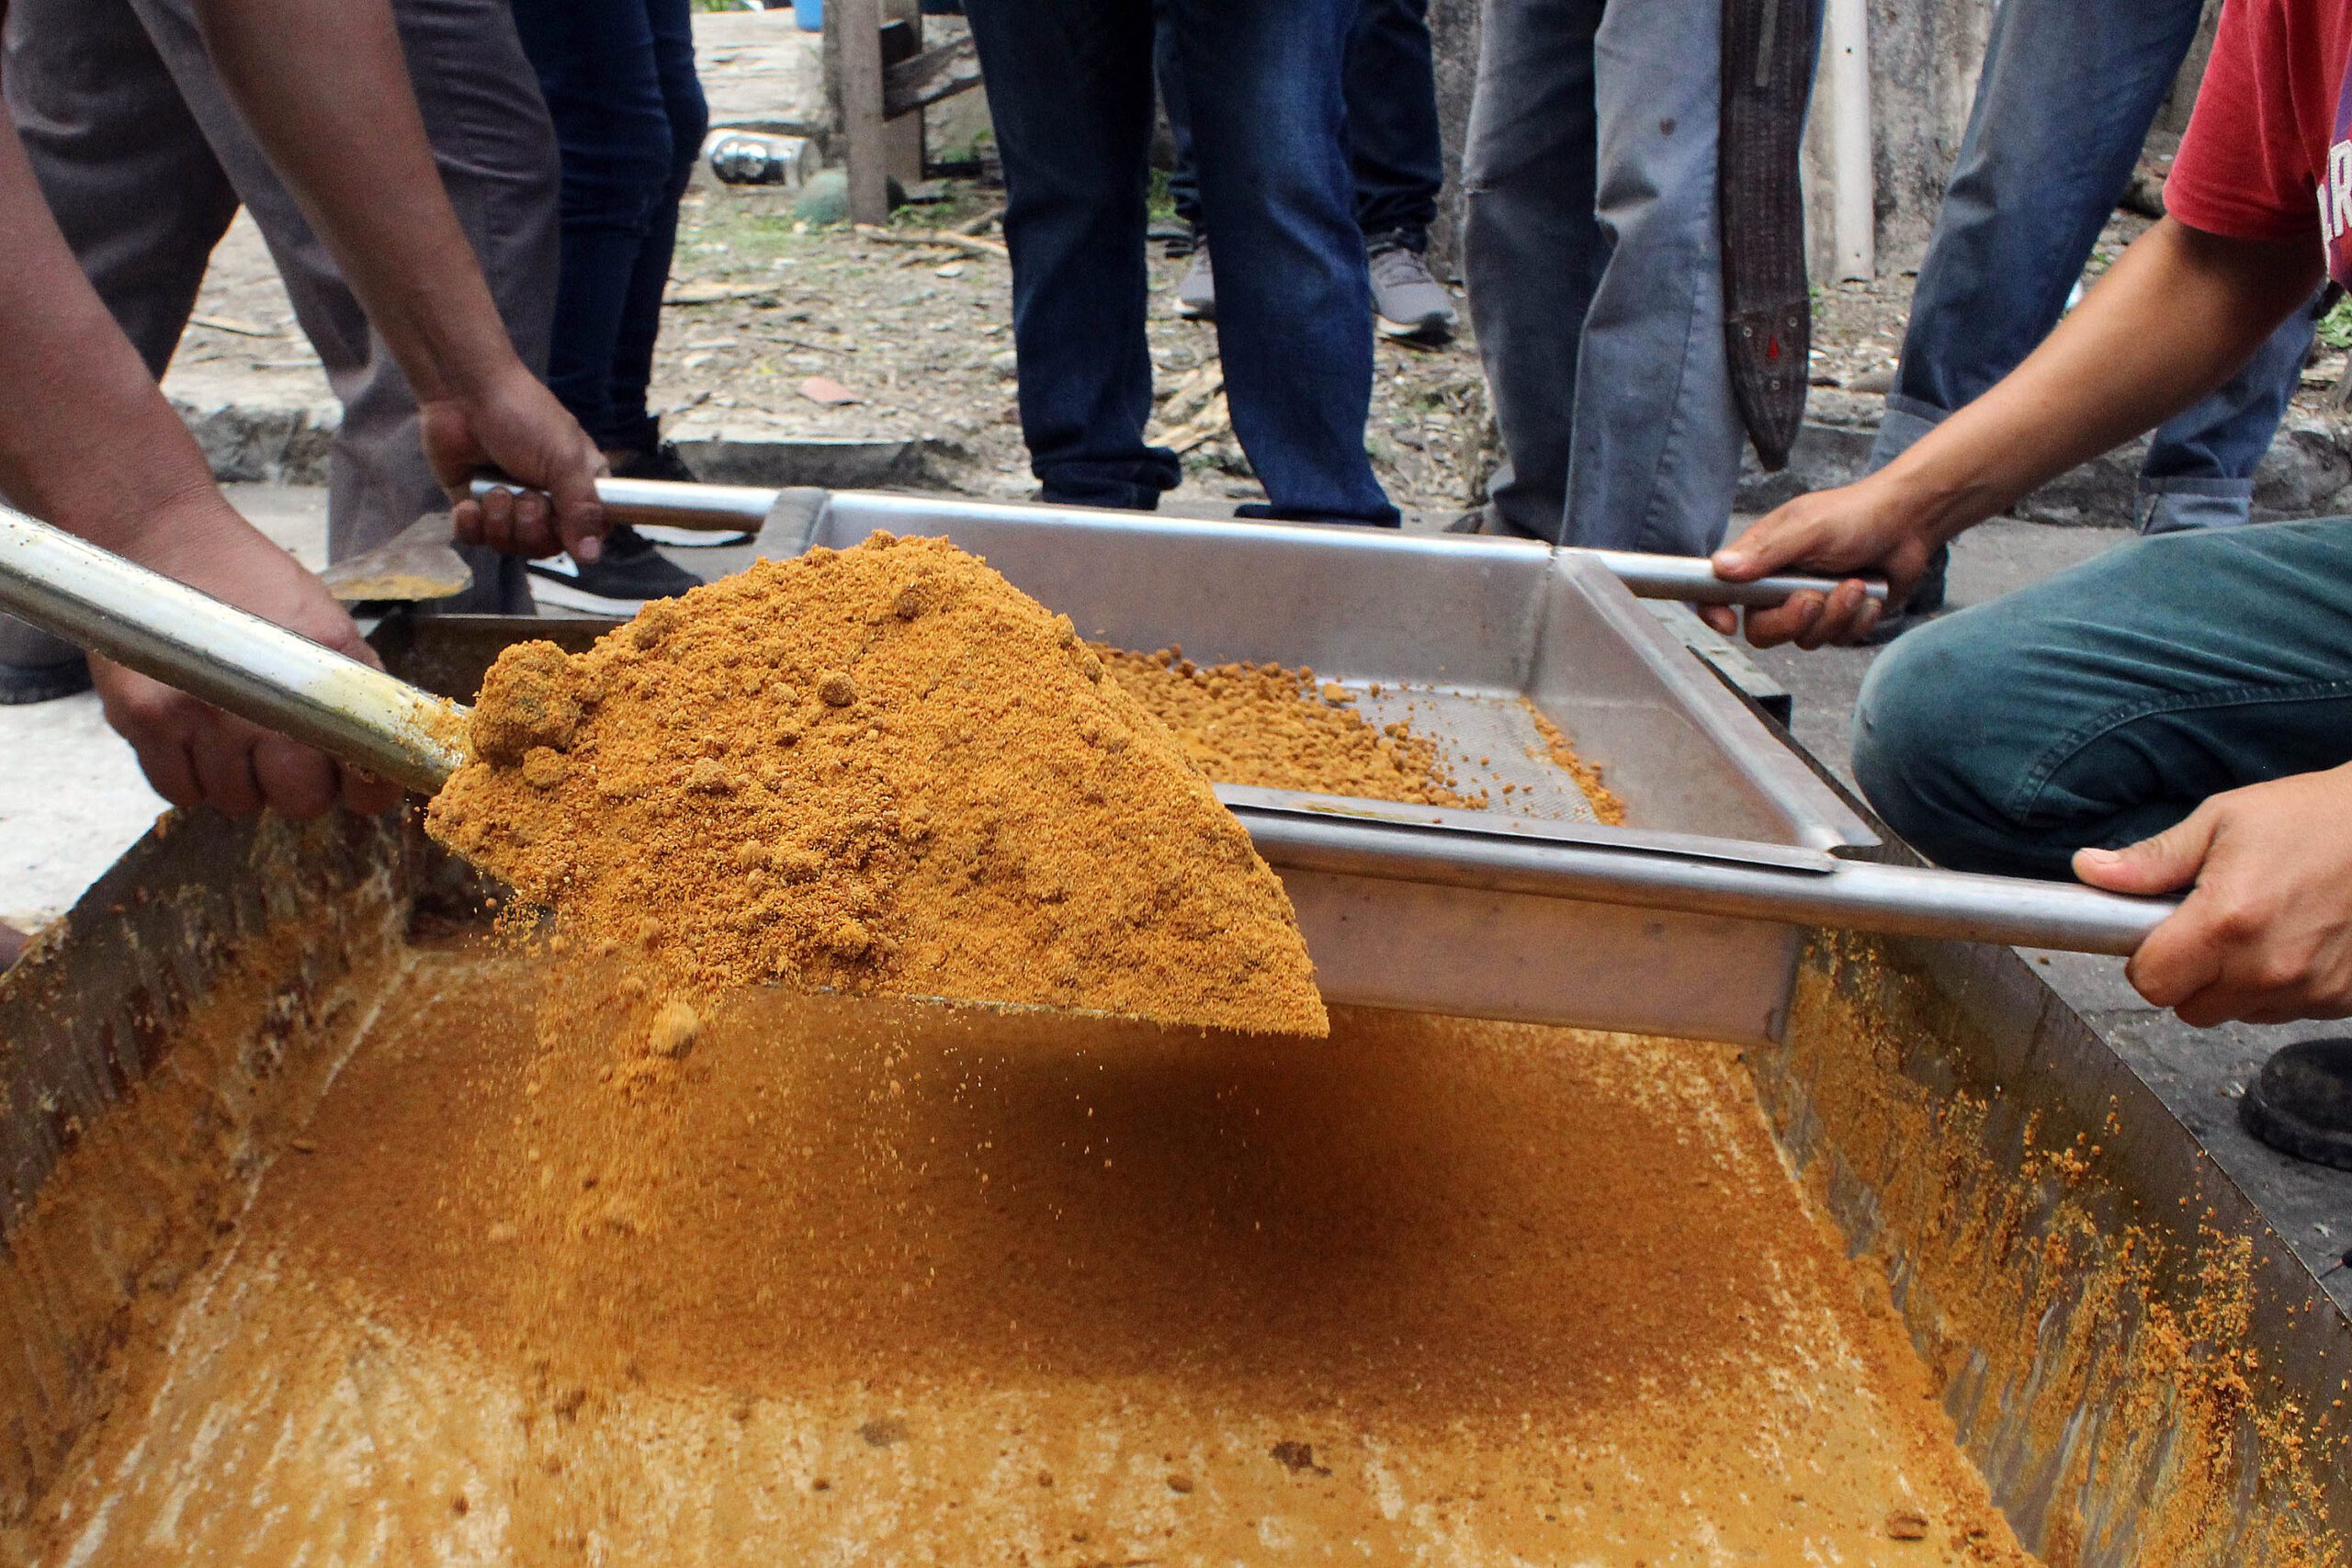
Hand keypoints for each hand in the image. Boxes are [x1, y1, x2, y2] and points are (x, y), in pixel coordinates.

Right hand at [91, 497, 403, 819]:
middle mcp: (264, 701)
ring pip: (236, 801)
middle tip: (285, 754)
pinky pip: (178, 791)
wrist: (163, 537)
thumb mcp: (325, 624)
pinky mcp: (143, 718)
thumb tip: (383, 751)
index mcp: (323, 674)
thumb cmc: (251, 581)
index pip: (364, 776)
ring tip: (233, 732)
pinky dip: (191, 777)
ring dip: (241, 780)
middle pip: (298, 801)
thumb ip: (355, 687)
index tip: (355, 783)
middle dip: (298, 787)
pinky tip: (195, 737)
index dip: (365, 791)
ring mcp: (200, 713)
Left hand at [424, 364, 606, 562]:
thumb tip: (592, 557)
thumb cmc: (524, 415)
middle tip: (524, 496)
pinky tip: (470, 503)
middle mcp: (547, 499)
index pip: (588, 534)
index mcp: (579, 486)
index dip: (574, 538)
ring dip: (499, 521)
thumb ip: (582, 510)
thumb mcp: (565, 461)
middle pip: (544, 547)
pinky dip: (470, 524)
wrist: (464, 393)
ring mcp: (509, 504)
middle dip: (529, 526)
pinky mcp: (473, 505)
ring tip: (494, 490)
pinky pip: (474, 539)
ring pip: (508, 545)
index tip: (560, 522)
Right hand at [1701, 478, 1941, 647]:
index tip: (1727, 623)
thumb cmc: (1857, 515)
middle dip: (1792, 620)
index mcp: (1761, 559)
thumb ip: (1766, 552)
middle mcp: (1779, 586)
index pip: (1719, 591)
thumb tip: (1720, 568)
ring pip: (1805, 638)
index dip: (1714, 611)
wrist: (1911, 524)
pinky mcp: (1839, 620)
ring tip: (1854, 584)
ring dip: (1835, 615)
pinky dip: (1857, 619)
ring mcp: (1809, 605)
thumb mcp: (1809, 528)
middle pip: (1762, 630)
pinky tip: (1869, 595)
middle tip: (1815, 598)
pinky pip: (1838, 639)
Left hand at [2074, 766, 2351, 1026]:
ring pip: (2236, 1014)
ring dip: (2232, 985)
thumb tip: (2089, 870)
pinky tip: (2292, 941)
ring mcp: (2310, 989)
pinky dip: (2278, 987)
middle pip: (2189, 1008)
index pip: (2152, 984)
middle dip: (2186, 975)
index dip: (2145, 960)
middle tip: (2207, 929)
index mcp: (2227, 922)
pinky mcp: (2342, 1000)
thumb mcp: (2221, 821)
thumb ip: (2151, 860)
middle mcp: (2269, 968)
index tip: (2157, 934)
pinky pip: (2285, 1011)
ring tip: (2256, 929)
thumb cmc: (2310, 817)